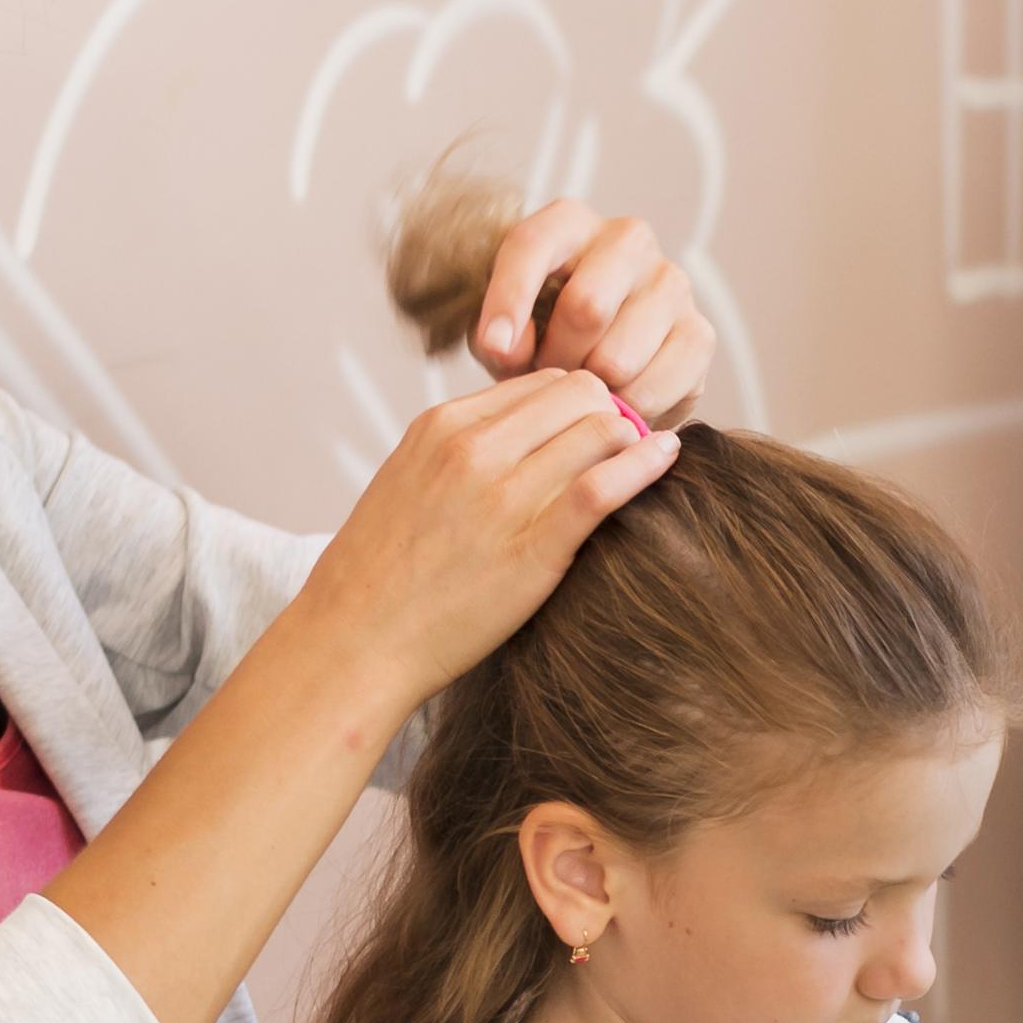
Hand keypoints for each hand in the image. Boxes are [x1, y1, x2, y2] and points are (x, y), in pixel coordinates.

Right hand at [297, 367, 675, 701]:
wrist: (354, 641)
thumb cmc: (383, 576)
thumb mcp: (411, 485)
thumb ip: (462, 453)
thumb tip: (521, 439)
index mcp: (443, 426)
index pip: (540, 381)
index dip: (579, 402)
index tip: (596, 430)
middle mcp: (473, 448)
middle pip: (578, 393)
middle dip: (612, 413)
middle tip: (628, 446)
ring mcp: (502, 496)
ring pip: (599, 427)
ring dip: (631, 439)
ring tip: (642, 462)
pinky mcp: (531, 549)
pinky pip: (603, 486)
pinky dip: (645, 465)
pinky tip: (667, 458)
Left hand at [467, 203, 717, 424]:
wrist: (600, 363)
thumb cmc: (542, 337)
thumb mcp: (504, 332)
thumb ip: (497, 339)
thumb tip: (510, 351)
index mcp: (570, 221)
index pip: (534, 246)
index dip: (509, 300)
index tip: (494, 349)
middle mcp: (628, 239)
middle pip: (586, 306)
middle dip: (557, 358)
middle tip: (548, 378)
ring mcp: (672, 282)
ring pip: (619, 356)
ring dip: (592, 391)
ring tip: (583, 390)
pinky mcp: (700, 332)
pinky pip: (657, 386)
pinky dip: (629, 410)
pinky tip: (618, 404)